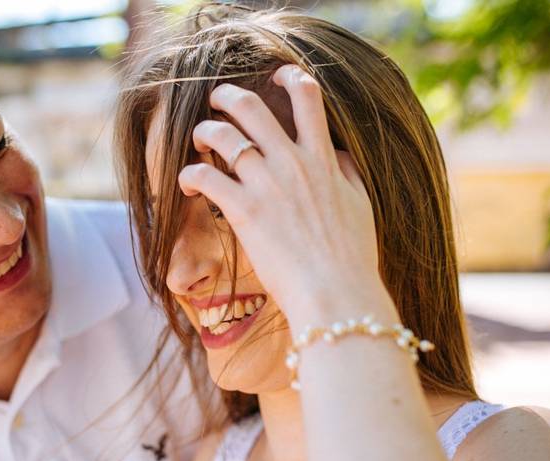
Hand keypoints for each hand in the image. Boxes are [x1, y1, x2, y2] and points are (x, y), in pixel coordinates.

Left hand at [177, 65, 394, 328]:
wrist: (337, 294)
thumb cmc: (352, 258)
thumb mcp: (361, 206)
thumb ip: (347, 173)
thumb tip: (338, 155)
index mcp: (323, 160)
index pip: (308, 98)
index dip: (289, 77)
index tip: (276, 77)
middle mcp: (292, 164)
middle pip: (251, 107)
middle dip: (227, 96)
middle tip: (218, 101)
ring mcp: (266, 185)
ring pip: (221, 135)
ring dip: (203, 131)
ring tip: (199, 141)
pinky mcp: (243, 211)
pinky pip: (204, 175)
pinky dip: (189, 174)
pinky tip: (190, 184)